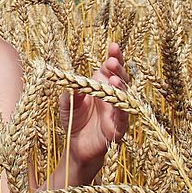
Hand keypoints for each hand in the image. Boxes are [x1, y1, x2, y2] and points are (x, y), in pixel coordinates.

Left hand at [59, 42, 128, 169]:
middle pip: (120, 78)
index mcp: (100, 85)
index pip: (109, 68)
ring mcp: (117, 111)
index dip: (113, 57)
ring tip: (113, 79)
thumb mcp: (67, 104)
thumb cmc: (73, 121)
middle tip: (111, 61)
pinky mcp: (118, 128)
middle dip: (117, 68)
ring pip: (124, 96)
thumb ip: (71, 93)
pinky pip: (123, 117)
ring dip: (120, 87)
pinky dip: (122, 109)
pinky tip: (120, 100)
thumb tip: (76, 86)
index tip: (113, 46)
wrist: (75, 147)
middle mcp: (111, 96)